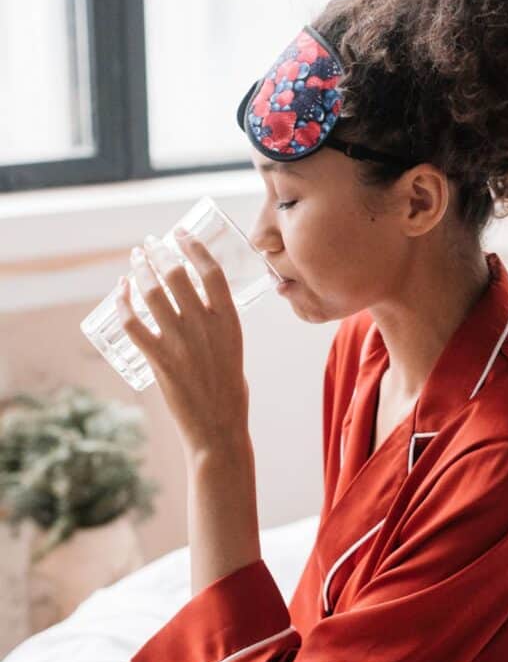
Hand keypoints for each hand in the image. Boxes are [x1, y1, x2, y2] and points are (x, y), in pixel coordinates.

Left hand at [115, 226, 249, 459]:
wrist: (218, 428)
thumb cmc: (230, 392)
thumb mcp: (234, 349)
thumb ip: (218, 326)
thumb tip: (200, 306)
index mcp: (229, 322)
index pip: (210, 271)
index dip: (193, 246)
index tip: (180, 233)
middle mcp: (204, 326)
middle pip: (177, 275)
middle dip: (159, 253)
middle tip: (150, 244)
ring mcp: (180, 342)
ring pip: (152, 293)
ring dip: (140, 270)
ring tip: (135, 259)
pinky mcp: (159, 359)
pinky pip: (133, 323)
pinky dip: (122, 302)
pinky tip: (120, 291)